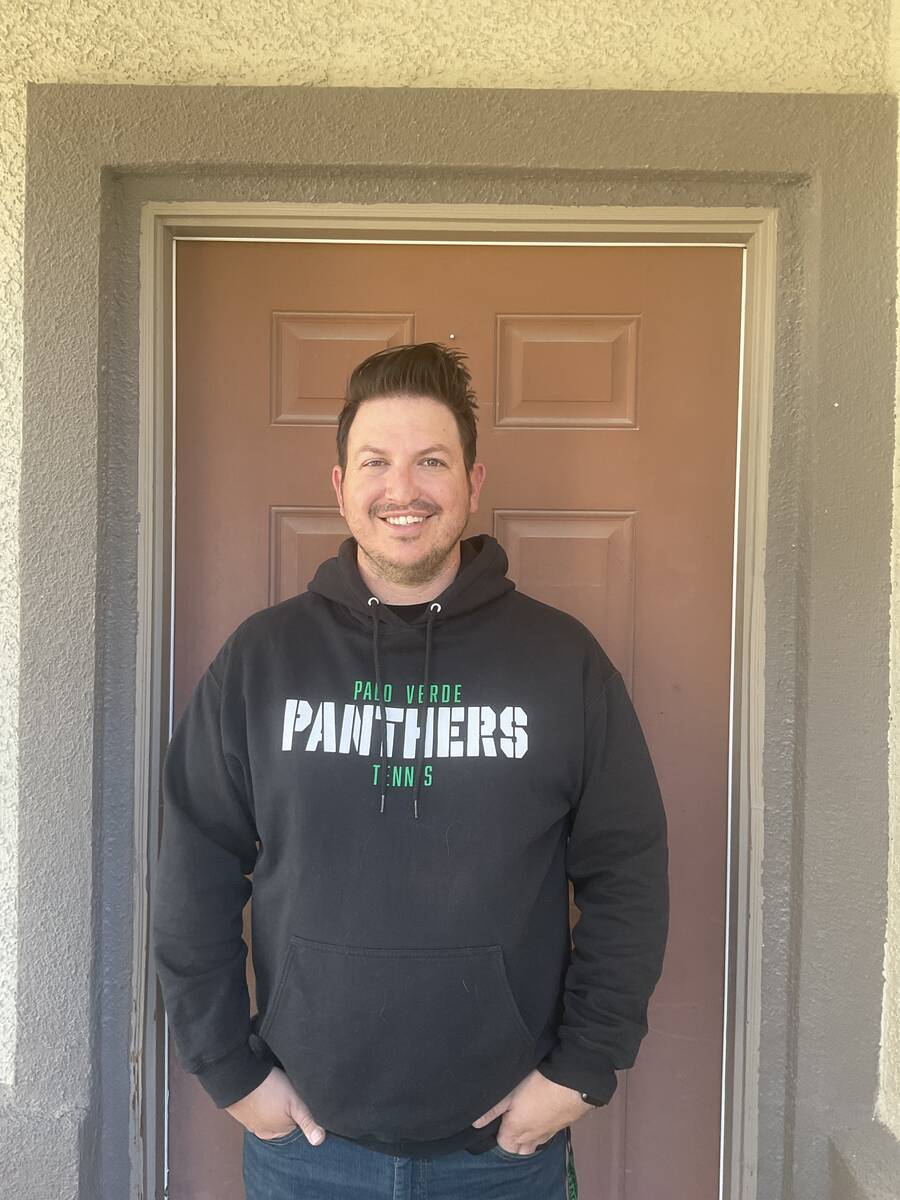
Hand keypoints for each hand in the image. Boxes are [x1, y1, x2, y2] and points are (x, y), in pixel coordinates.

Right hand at [225, 1066, 325, 1145]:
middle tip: (285, 1093)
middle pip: (283, 1121)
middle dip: (286, 1110)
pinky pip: (256, 1111)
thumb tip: (319, 1141)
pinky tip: (262, 1094)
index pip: (297, 1124)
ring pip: (269, 1116)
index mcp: (280, 1131)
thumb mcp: (295, 1102)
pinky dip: (260, 1104)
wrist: (240, 1079)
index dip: (299, 1110)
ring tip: (274, 1092)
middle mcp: (266, 1132)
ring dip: (272, 1107)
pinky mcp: (243, 1114)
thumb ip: (308, 1122)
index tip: (298, 1098)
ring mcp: (252, 1124)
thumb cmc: (271, 1089)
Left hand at [471, 1069, 593, 1153]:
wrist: (573, 1083)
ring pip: (534, 1145)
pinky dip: (541, 1130)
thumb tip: (475, 1124)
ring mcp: (548, 1134)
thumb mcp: (510, 1092)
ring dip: (527, 1137)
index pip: (503, 1145)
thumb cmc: (538, 1085)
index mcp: (517, 1132)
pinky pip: (547, 1135)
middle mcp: (533, 1138)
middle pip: (519, 1150)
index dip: (497, 1133)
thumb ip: (492, 1110)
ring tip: (524, 1118)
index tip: (498, 1119)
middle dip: (512, 1141)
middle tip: (509, 1120)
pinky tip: (541, 1115)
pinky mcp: (561, 1127)